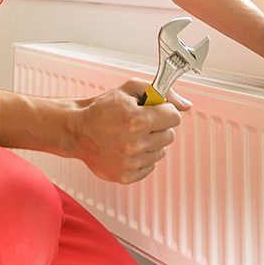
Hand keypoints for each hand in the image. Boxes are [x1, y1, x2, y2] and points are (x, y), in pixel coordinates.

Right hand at [71, 78, 190, 183]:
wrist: (76, 130)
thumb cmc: (102, 108)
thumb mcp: (130, 89)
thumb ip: (162, 93)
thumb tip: (186, 105)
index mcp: (137, 119)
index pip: (174, 117)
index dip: (164, 111)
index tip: (153, 110)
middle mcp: (134, 143)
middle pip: (169, 135)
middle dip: (158, 126)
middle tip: (139, 122)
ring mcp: (130, 162)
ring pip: (160, 151)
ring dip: (150, 142)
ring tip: (130, 135)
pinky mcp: (126, 176)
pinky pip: (150, 166)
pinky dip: (142, 158)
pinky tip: (126, 148)